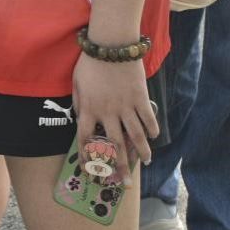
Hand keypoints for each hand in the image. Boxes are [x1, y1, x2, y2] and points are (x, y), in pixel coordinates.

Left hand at [72, 53, 159, 183]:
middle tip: (126, 183)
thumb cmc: (89, 62)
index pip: (85, 139)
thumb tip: (80, 117)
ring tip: (147, 162)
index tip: (90, 171)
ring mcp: (125, 106)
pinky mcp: (140, 99)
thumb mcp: (76, 82)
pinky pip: (148, 119)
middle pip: (114, 146)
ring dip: (142, 152)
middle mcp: (107, 112)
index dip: (87, 157)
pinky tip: (154, 137)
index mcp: (88, 109)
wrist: (111, 46)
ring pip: (135, 136)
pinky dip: (152, 130)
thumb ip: (78, 102)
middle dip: (120, 167)